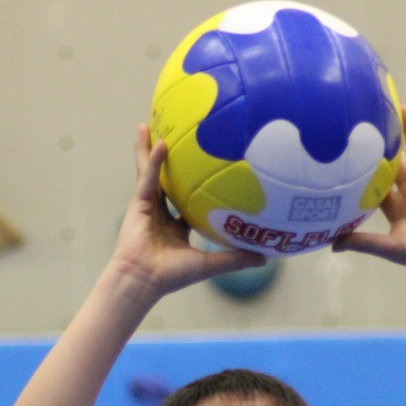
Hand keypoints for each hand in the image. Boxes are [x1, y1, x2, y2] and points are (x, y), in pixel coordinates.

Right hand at [111, 125, 265, 299]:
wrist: (144, 280)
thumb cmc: (172, 276)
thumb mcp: (210, 264)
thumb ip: (235, 259)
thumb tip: (266, 258)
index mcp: (175, 228)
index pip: (187, 202)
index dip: (196, 188)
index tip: (209, 172)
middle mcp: (161, 214)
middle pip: (167, 181)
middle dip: (170, 161)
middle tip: (178, 138)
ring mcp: (148, 207)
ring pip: (151, 172)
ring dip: (151, 149)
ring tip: (151, 125)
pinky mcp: (139, 203)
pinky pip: (149, 177)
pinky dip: (155, 161)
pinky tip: (161, 142)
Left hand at [333, 107, 405, 277]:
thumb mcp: (389, 247)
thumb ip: (362, 242)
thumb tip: (331, 244)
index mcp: (395, 208)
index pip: (375, 184)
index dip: (363, 169)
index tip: (349, 152)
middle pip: (394, 164)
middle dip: (383, 145)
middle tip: (370, 121)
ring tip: (397, 109)